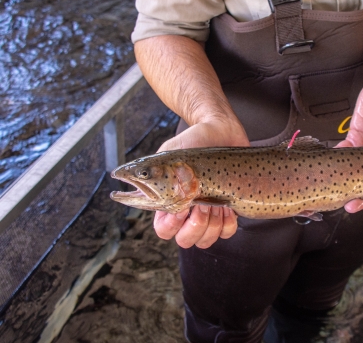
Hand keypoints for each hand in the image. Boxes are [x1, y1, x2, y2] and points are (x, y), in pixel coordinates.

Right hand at [153, 120, 249, 247]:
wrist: (221, 130)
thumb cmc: (193, 140)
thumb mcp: (168, 153)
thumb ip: (150, 169)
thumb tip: (124, 176)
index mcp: (170, 202)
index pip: (163, 230)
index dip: (171, 225)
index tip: (181, 206)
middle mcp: (188, 212)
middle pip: (185, 241)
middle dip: (195, 225)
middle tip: (200, 203)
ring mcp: (209, 214)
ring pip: (206, 240)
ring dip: (211, 223)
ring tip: (214, 202)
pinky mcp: (229, 211)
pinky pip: (227, 233)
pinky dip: (227, 223)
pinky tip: (227, 207)